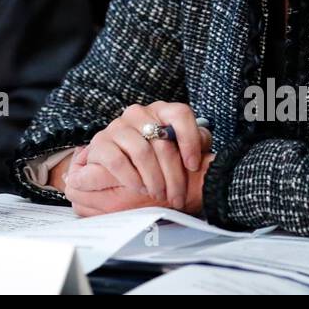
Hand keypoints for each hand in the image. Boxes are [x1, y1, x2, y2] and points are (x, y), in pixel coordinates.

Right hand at [80, 102, 211, 210]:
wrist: (119, 170)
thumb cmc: (157, 161)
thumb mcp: (181, 152)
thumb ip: (197, 146)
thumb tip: (207, 153)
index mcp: (161, 111)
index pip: (180, 114)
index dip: (189, 139)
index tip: (193, 165)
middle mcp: (139, 114)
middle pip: (162, 141)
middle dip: (174, 175)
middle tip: (179, 196)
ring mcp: (118, 126)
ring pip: (141, 151)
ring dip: (154, 178)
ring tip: (160, 194)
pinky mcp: (100, 143)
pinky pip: (117, 160)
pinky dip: (131, 178)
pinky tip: (140, 187)